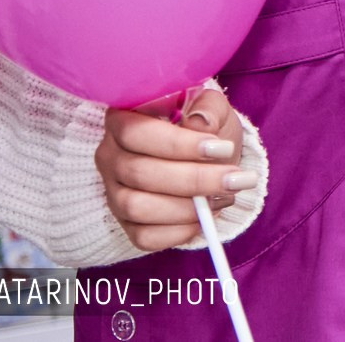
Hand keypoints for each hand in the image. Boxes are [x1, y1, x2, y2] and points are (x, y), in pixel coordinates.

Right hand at [94, 87, 256, 252]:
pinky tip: (204, 218)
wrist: (211, 158)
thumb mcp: (214, 107)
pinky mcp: (125, 223)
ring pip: (137, 207)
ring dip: (187, 208)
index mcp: (123, 119)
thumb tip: (201, 123)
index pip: (136, 132)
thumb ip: (208, 108)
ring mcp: (113, 192)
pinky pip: (144, 236)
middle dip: (194, 179)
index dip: (177, 143)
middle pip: (139, 172)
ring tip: (223, 198)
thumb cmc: (207, 128)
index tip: (220, 148)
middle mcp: (110, 156)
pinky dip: (179, 231)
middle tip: (234, 179)